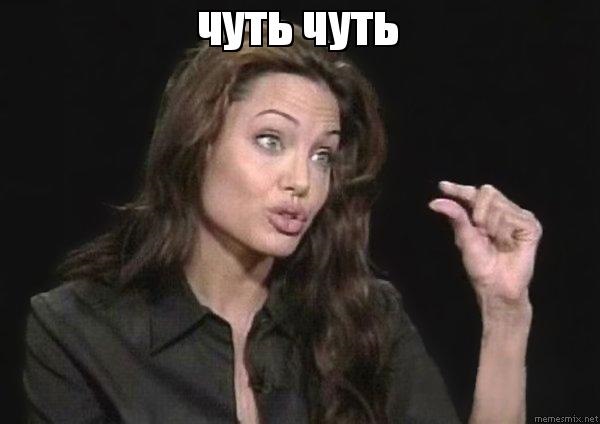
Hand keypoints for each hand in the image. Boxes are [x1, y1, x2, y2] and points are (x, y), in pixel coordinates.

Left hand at [428, 181, 542, 305]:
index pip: (472, 193)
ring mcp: (519, 217)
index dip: (458, 189)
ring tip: (498, 243)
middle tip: (483, 233)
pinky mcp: (531, 226)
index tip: (442, 186)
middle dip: (479, 213)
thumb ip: (456, 217)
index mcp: (484, 213)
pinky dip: (505, 234)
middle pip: (487, 192)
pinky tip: (509, 245)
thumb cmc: (480, 265)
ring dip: (493, 228)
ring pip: (499, 206)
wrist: (496, 285)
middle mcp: (503, 210)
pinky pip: (513, 218)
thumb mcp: (465, 238)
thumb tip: (434, 202)